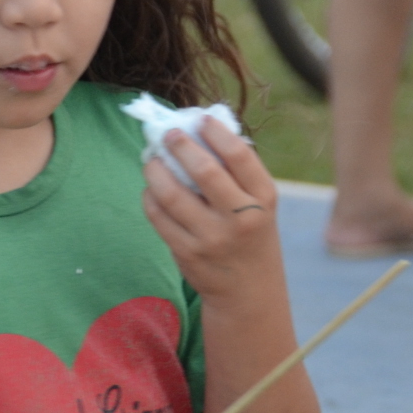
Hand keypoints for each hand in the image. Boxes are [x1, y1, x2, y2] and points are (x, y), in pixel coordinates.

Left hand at [142, 117, 285, 303]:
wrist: (249, 292)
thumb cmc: (251, 236)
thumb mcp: (260, 206)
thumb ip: (237, 174)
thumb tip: (199, 129)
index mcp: (263, 198)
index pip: (239, 155)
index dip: (216, 132)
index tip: (201, 119)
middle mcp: (241, 218)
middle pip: (204, 170)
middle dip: (180, 145)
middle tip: (168, 134)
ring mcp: (212, 237)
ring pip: (171, 193)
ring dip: (155, 170)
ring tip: (151, 160)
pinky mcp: (187, 253)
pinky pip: (158, 216)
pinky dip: (149, 197)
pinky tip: (151, 189)